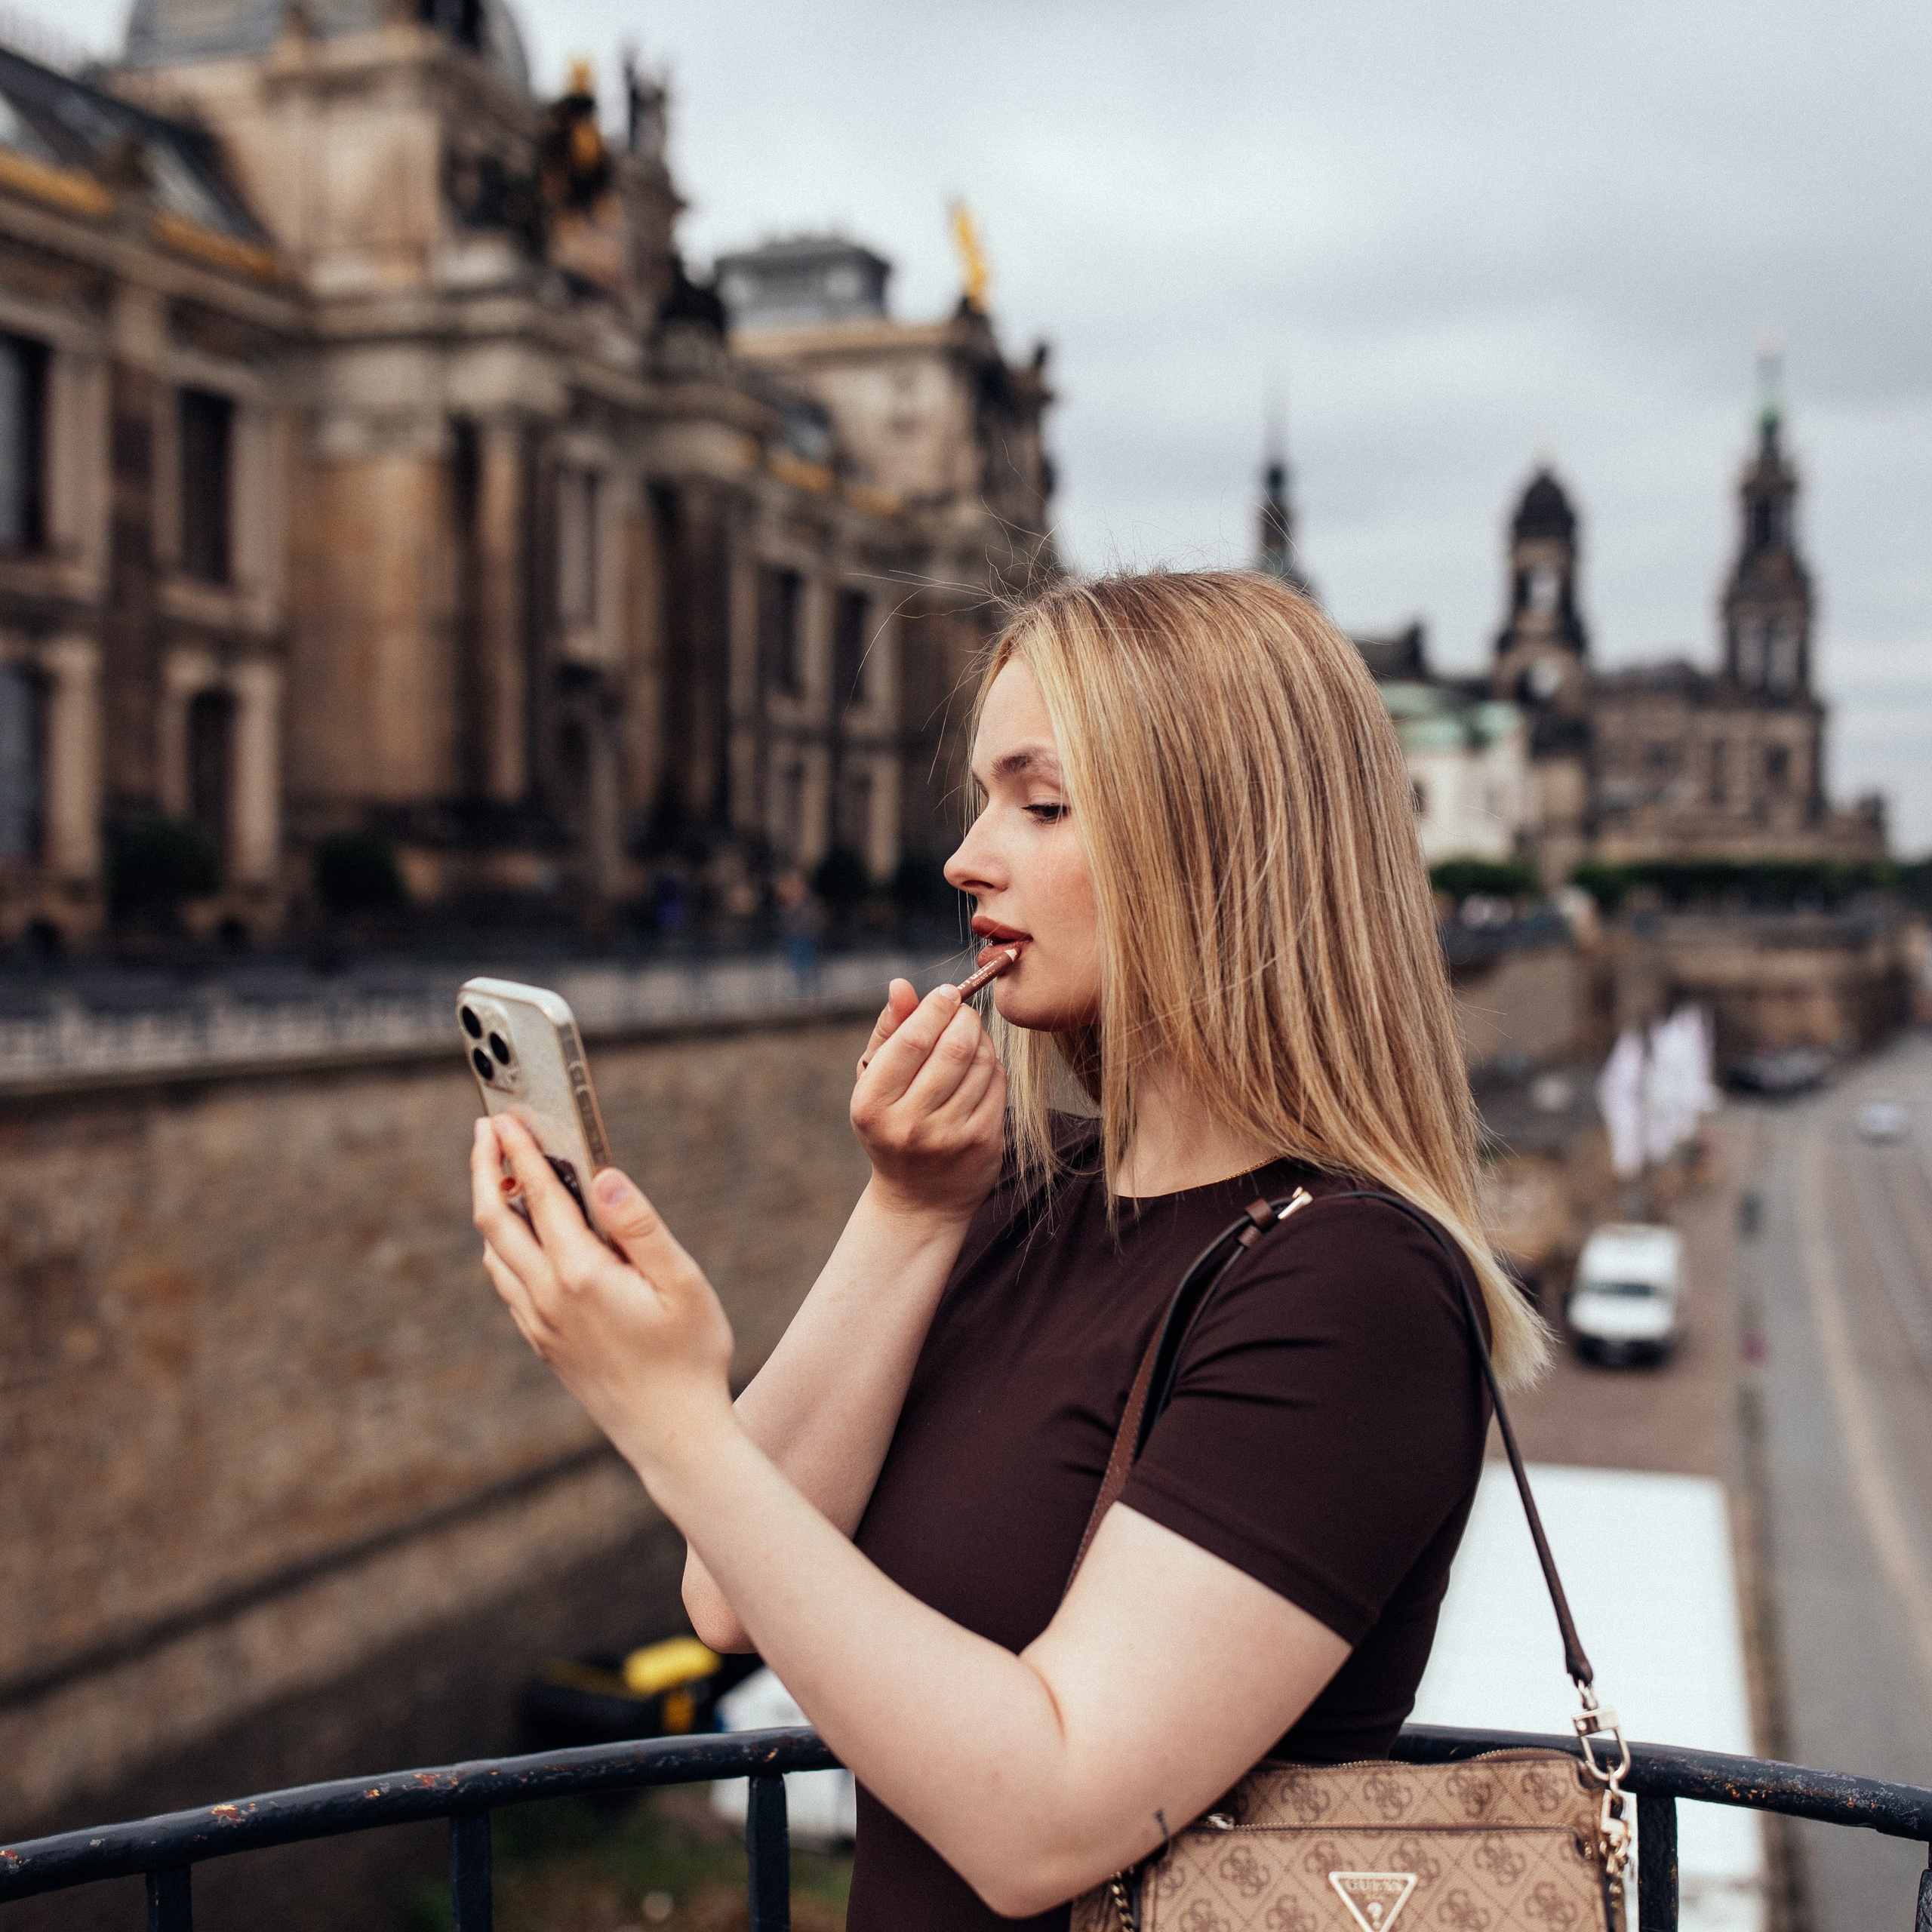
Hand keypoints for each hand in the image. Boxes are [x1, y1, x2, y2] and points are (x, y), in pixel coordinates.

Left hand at [470, 1114, 736, 1486]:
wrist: (671, 1437)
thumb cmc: (690, 1356)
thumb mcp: (682, 1283)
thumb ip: (640, 1226)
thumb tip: (603, 1175)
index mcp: (581, 1275)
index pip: (537, 1196)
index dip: (519, 1151)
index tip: (505, 1117)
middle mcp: (547, 1297)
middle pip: (494, 1221)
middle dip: (486, 1169)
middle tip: (486, 1130)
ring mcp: (539, 1323)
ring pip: (494, 1254)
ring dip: (489, 1207)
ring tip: (498, 1173)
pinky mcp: (543, 1343)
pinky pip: (506, 1284)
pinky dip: (501, 1247)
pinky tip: (517, 1238)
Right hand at [851, 978, 1004, 1223]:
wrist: (919, 1200)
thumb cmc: (892, 1126)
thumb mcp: (875, 1083)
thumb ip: (889, 1032)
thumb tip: (901, 985)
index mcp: (872, 1104)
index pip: (913, 1039)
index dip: (935, 1007)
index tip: (947, 993)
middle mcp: (909, 1123)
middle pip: (954, 1047)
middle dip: (965, 1018)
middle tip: (963, 1012)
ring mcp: (949, 1136)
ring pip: (982, 1062)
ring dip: (982, 1040)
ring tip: (970, 1040)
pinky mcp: (983, 1143)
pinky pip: (998, 1084)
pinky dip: (993, 1066)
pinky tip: (981, 1068)